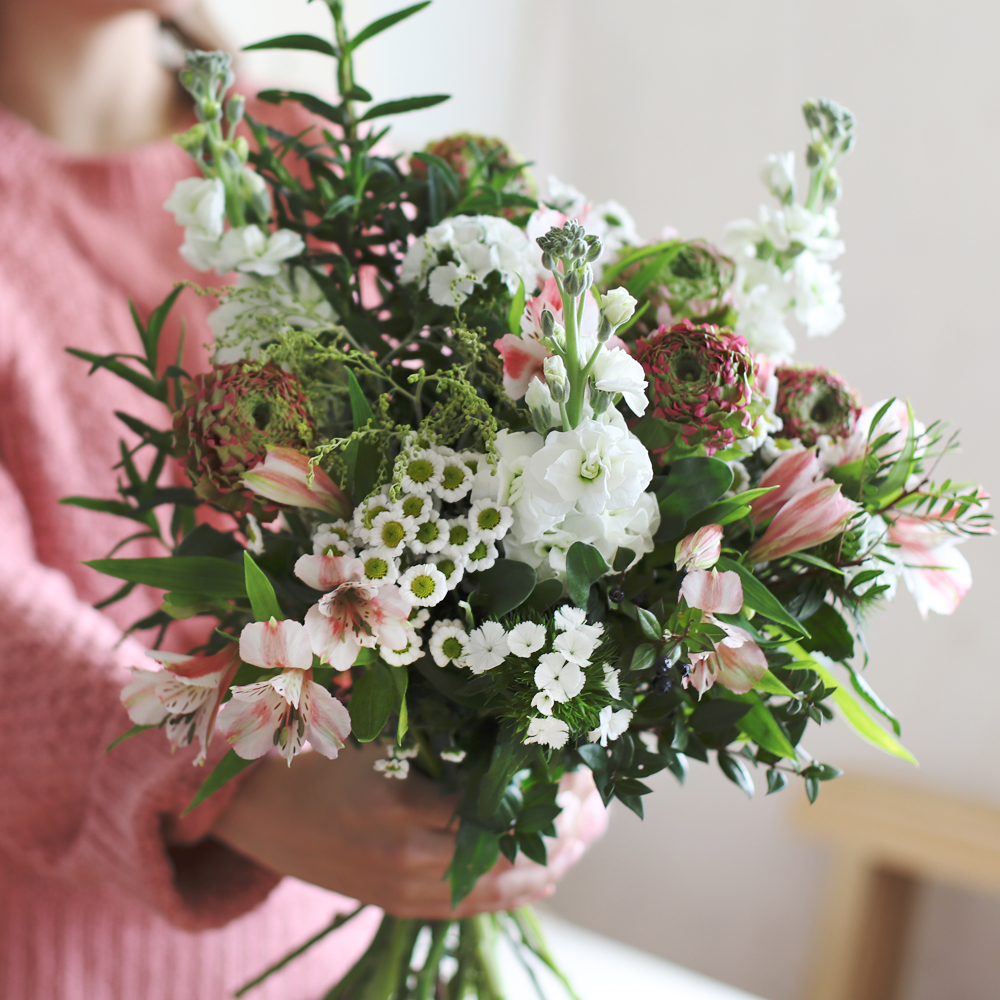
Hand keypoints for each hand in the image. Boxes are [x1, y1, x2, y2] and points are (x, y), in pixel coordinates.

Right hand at [211, 742, 604, 918]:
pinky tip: (541, 876)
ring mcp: (402, 892)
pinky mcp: (396, 905)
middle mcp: (407, 862)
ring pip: (495, 891)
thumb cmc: (314, 756)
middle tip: (595, 806)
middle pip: (508, 858)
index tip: (580, 770)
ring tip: (583, 839)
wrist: (253, 810)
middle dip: (561, 833)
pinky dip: (510, 892)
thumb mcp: (377, 738)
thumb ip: (438, 748)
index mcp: (402, 810)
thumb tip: (512, 741)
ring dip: (546, 866)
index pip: (499, 810)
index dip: (548, 795)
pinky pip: (467, 907)